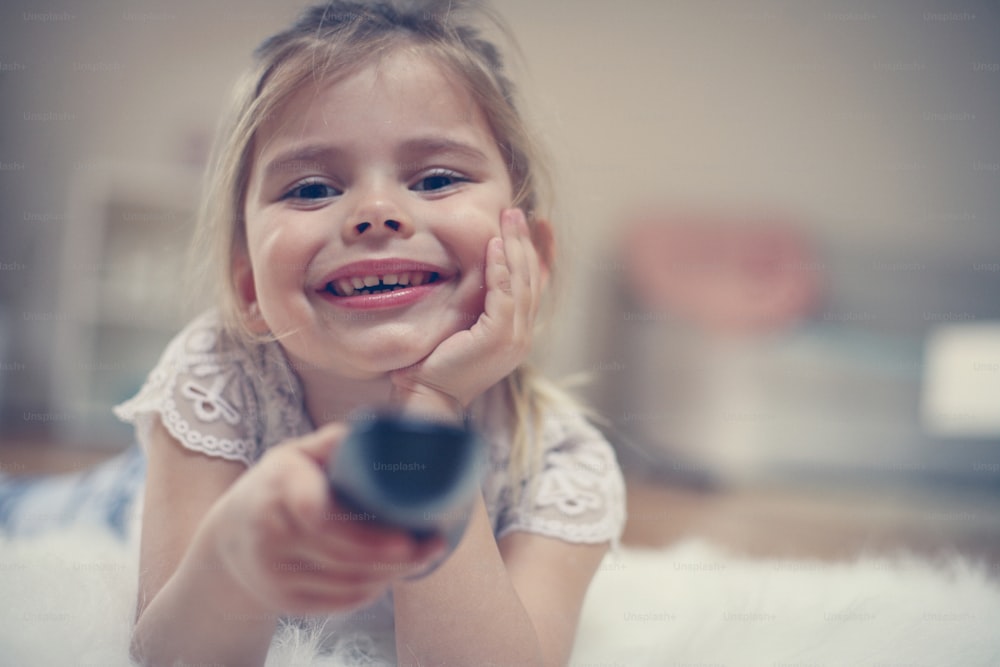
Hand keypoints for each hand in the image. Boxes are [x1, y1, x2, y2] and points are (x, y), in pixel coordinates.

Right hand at [201, 424, 445, 615]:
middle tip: (432, 543)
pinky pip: (338, 601)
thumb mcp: (294, 455)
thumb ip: (331, 444)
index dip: (336, 519)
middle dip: (394, 552)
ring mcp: (274, 572)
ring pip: (346, 580)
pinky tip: (390, 574)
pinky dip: (371, 589)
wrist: (230, 537)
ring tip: (421, 556)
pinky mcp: (283, 600)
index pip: (309, 505)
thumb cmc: (279, 485)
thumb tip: (375, 432)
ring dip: (391, 572)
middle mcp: (270, 532)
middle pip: (343, 551)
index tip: (383, 533)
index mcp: (278, 485)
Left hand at [390, 208, 542, 417]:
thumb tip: (468, 275)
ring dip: (516, 246)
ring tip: (509, 217)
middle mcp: (522, 335)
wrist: (428, 399)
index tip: (540, 225)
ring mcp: (514, 338)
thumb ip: (472, 305)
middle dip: (527, 242)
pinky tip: (493, 244)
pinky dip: (500, 267)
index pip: (535, 286)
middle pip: (532, 279)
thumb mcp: (459, 328)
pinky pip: (504, 294)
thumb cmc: (434, 367)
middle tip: (517, 212)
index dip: (541, 254)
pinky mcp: (499, 337)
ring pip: (522, 282)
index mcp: (515, 334)